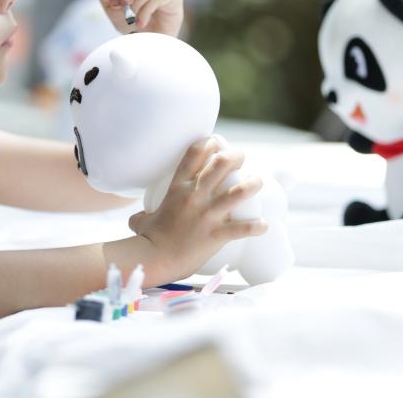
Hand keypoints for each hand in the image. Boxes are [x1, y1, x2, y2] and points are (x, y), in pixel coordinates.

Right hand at [127, 136, 265, 279]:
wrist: (154, 259)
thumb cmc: (148, 240)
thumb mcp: (142, 221)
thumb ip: (141, 217)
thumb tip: (137, 221)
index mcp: (178, 187)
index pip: (195, 152)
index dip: (210, 142)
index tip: (217, 143)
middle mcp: (194, 195)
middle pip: (221, 164)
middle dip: (236, 156)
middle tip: (241, 160)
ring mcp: (207, 214)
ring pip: (238, 192)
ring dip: (252, 184)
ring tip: (258, 182)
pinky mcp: (216, 234)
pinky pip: (242, 228)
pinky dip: (257, 226)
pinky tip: (264, 225)